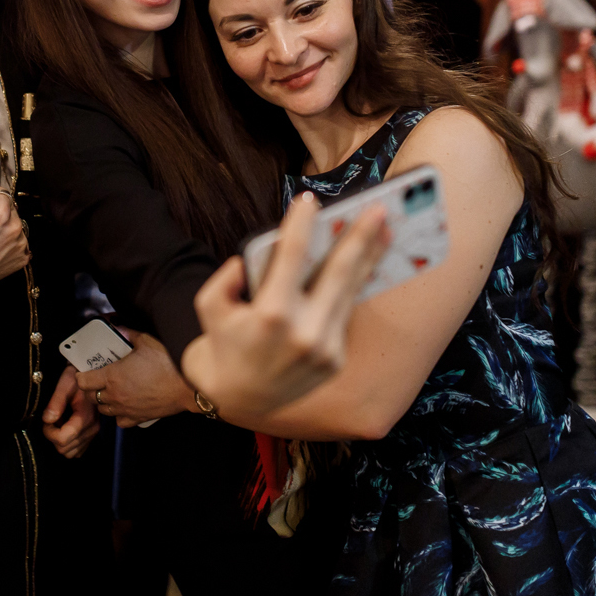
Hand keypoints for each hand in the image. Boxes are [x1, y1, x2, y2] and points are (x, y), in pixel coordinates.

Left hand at [41, 366, 99, 457]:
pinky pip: (77, 450)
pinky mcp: (92, 434)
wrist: (93, 374)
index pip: (62, 440)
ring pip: (70, 453)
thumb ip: (56, 402)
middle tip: (52, 418)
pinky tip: (66, 427)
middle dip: (53, 436)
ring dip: (60, 440)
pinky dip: (68, 443)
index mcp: (85, 417)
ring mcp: (93, 433)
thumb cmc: (76, 377)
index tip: (46, 419)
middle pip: (65, 449)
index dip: (48, 432)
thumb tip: (47, 420)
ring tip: (59, 422)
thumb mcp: (64, 384)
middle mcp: (92, 429)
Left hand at [76, 331, 192, 427]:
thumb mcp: (146, 341)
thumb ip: (128, 334)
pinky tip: (125, 405)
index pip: (83, 381)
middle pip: (91, 397)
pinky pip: (120, 421)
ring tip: (112, 391)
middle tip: (98, 378)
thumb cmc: (167, 362)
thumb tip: (118, 327)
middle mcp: (115, 396)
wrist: (187, 385)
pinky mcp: (138, 418)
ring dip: (104, 401)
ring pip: (103, 410)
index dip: (81, 375)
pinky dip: (119, 414)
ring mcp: (126, 409)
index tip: (85, 370)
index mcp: (112, 376)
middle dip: (91, 388)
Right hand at [181, 192, 389, 418]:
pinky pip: (345, 313)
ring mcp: (325, 349)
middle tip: (379, 209)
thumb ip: (226, 276)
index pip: (291, 257)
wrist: (238, 397)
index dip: (301, 225)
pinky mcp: (336, 360)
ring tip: (385, 229)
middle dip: (360, 237)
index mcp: (271, 315)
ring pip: (351, 291)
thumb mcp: (209, 305)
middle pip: (339, 272)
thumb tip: (255, 258)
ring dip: (371, 257)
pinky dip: (356, 285)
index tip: (310, 199)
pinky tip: (368, 262)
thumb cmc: (223, 342)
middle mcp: (304, 333)